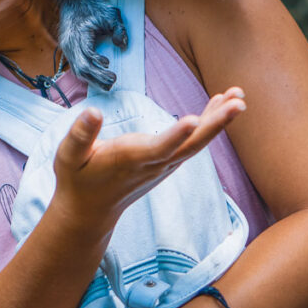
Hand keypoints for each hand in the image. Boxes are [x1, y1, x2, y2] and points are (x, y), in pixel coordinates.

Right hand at [52, 88, 245, 232]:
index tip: (193, 120)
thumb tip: (92, 112)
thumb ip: (80, 135)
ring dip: (219, 119)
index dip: (175, 135)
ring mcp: (164, 165)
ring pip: (197, 142)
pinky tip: (220, 103)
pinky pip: (193, 141)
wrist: (89, 212)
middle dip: (216, 124)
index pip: (158, 148)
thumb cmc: (77, 180)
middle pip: (191, 145)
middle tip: (239, 103)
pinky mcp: (167, 162)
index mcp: (130, 160)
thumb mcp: (68, 156)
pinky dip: (209, 122)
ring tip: (239, 95)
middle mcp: (154, 164)